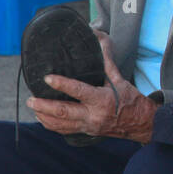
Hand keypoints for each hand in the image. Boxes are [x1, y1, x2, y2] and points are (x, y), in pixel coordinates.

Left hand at [27, 30, 157, 142]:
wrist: (141, 123)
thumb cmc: (131, 100)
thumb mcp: (120, 80)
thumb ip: (107, 62)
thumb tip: (101, 41)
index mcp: (102, 100)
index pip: (78, 91)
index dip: (61, 84)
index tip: (47, 78)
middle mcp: (93, 115)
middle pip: (63, 112)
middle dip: (44, 105)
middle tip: (31, 99)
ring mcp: (89, 126)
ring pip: (60, 124)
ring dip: (44, 115)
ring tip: (33, 106)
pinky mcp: (86, 131)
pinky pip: (64, 130)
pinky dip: (51, 124)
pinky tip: (43, 117)